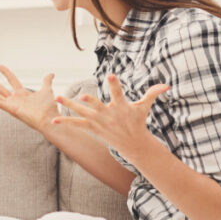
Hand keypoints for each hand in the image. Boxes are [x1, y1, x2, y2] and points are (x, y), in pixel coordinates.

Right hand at [0, 65, 57, 131]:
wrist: (50, 119)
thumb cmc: (49, 108)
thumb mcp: (47, 90)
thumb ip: (46, 81)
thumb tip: (51, 73)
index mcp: (22, 94)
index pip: (11, 80)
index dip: (5, 72)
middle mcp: (14, 99)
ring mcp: (11, 105)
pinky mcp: (11, 110)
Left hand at [53, 74, 169, 158]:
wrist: (133, 144)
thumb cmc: (137, 122)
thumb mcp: (144, 107)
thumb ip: (153, 94)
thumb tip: (167, 85)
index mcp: (121, 106)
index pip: (118, 93)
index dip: (115, 84)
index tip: (111, 75)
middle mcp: (108, 114)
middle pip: (98, 105)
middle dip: (91, 101)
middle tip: (83, 94)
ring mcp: (99, 122)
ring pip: (82, 112)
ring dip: (70, 106)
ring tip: (58, 97)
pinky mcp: (92, 128)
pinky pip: (77, 124)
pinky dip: (66, 122)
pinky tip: (54, 120)